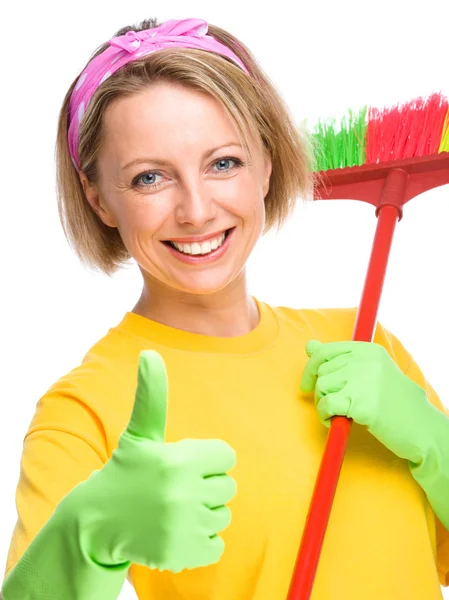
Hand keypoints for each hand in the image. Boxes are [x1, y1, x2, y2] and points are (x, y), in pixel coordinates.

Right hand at [66, 350, 236, 572]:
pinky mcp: (183, 554)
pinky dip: (201, 542)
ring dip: (203, 514)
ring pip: (222, 515)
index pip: (227, 456)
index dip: (207, 459)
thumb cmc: (125, 471)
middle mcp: (183, 493)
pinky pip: (216, 544)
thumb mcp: (139, 433)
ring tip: (172, 511)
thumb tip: (149, 354)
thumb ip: (152, 395)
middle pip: (228, 487)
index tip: (184, 465)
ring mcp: (184, 526)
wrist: (96, 522)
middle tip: (175, 489)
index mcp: (179, 459)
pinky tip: (175, 532)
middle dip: (206, 486)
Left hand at [300, 339, 432, 463]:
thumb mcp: (369, 372)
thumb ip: (340, 359)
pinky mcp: (362, 404)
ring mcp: (364, 381)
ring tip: (338, 414)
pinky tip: (336, 422)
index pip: (325, 351)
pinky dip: (324, 416)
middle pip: (321, 372)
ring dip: (322, 405)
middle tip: (333, 407)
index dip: (310, 370)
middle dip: (320, 392)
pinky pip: (326, 405)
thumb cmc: (393, 401)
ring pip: (321, 388)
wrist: (422, 428)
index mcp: (368, 350)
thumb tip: (309, 345)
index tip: (307, 385)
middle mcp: (365, 361)